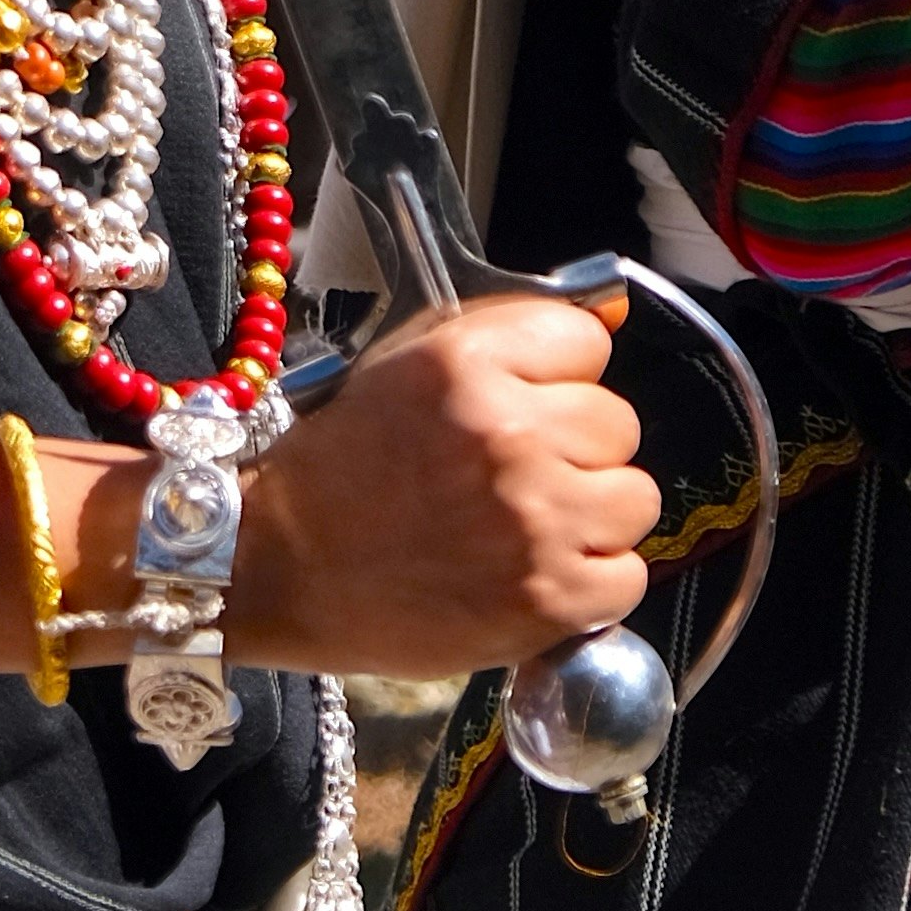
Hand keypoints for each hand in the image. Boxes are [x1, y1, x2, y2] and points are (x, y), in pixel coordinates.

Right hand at [227, 293, 654, 679]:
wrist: (275, 564)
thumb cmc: (338, 467)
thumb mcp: (406, 365)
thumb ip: (510, 337)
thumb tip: (614, 313)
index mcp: (468, 361)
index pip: (587, 343)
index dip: (558, 379)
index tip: (525, 406)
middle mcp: (508, 433)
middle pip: (617, 424)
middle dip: (574, 451)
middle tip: (515, 479)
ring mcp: (534, 519)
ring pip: (634, 499)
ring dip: (591, 517)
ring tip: (527, 530)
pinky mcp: (547, 597)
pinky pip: (627, 576)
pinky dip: (590, 583)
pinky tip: (533, 577)